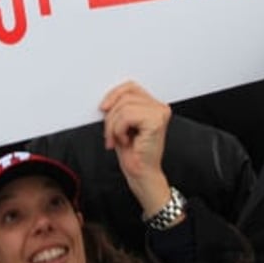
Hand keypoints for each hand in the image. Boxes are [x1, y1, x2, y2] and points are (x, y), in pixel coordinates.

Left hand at [99, 81, 172, 216]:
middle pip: (125, 96)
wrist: (141, 175)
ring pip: (124, 106)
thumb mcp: (121, 124)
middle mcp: (160, 107)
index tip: (103, 108)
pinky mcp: (156, 121)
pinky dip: (118, 130)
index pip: (130, 87)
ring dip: (113, 126)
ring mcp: (160, 113)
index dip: (113, 95)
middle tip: (109, 135)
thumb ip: (118, 108)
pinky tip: (125, 141)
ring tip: (117, 139)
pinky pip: (126, 116)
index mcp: (153, 105)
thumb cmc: (133, 154)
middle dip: (111, 116)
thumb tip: (107, 101)